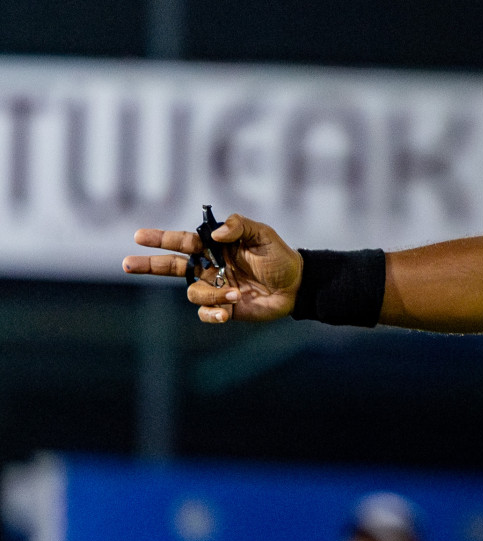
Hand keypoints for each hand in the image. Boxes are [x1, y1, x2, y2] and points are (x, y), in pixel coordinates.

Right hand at [123, 214, 302, 323]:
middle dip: (149, 265)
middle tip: (127, 264)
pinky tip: (228, 311)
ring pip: (193, 293)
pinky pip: (206, 313)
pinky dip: (213, 313)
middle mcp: (210, 267)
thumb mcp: (263, 235)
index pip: (182, 242)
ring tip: (235, 291)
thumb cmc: (279, 257)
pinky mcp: (224, 308)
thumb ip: (239, 227)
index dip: (161, 239)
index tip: (139, 236)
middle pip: (171, 266)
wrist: (298, 285)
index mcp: (215, 247)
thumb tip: (215, 235)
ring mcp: (215, 288)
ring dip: (211, 294)